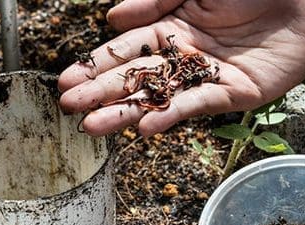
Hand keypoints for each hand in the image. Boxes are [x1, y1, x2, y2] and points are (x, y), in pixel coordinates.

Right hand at [58, 0, 304, 136]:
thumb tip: (113, 17)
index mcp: (174, 27)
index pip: (127, 50)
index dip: (97, 65)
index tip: (67, 81)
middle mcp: (187, 55)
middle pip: (138, 77)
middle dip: (103, 93)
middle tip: (71, 109)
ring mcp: (211, 76)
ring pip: (162, 97)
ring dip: (128, 112)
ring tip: (94, 126)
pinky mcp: (237, 91)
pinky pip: (200, 104)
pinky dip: (174, 115)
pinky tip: (147, 126)